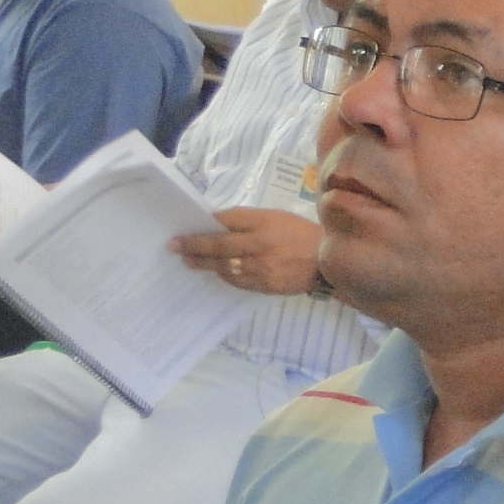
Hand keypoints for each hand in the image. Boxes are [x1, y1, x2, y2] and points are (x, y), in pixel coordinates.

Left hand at [173, 208, 326, 293]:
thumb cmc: (301, 234)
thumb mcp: (275, 217)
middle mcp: (260, 246)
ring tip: (188, 262)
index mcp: (263, 225)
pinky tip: (215, 272)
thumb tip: (215, 224)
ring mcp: (262, 269)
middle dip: (193, 247)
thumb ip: (246, 220)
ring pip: (224, 267)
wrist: (329, 262)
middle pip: (218, 247)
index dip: (201, 228)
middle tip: (174, 248)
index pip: (224, 224)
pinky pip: (238, 281)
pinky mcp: (266, 285)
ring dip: (203, 264)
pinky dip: (224, 276)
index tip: (182, 232)